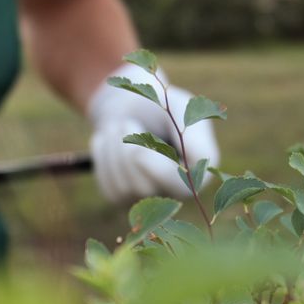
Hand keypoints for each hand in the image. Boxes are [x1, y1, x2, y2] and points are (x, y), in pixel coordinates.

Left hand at [87, 63, 220, 207]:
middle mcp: (177, 191)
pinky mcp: (125, 199)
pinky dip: (104, 160)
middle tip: (126, 123)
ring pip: (124, 188)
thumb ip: (190, 130)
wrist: (130, 106)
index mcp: (199, 171)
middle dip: (128, 154)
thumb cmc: (160, 103)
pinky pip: (109, 188)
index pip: (183, 185)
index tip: (138, 151)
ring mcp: (150, 199)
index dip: (158, 171)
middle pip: (146, 189)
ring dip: (114, 151)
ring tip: (118, 127)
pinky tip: (110, 144)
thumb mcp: (178, 107)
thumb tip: (197, 159)